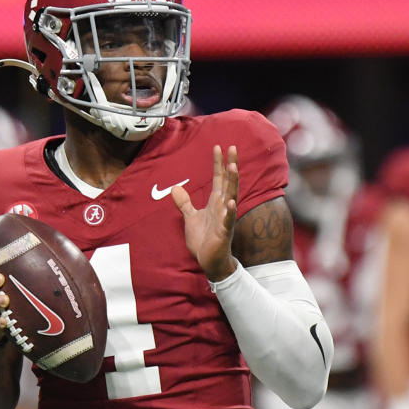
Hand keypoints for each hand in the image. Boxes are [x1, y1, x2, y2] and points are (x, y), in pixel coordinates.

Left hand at [171, 144, 239, 281]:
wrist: (209, 261)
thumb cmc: (204, 240)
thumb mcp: (190, 218)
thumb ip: (184, 203)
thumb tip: (175, 188)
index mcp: (215, 202)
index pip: (218, 178)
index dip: (218, 163)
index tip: (219, 147)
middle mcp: (223, 207)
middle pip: (228, 182)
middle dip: (230, 165)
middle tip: (232, 147)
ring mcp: (225, 218)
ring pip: (231, 196)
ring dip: (233, 182)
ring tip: (233, 167)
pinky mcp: (224, 232)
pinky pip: (228, 220)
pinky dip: (230, 211)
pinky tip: (231, 201)